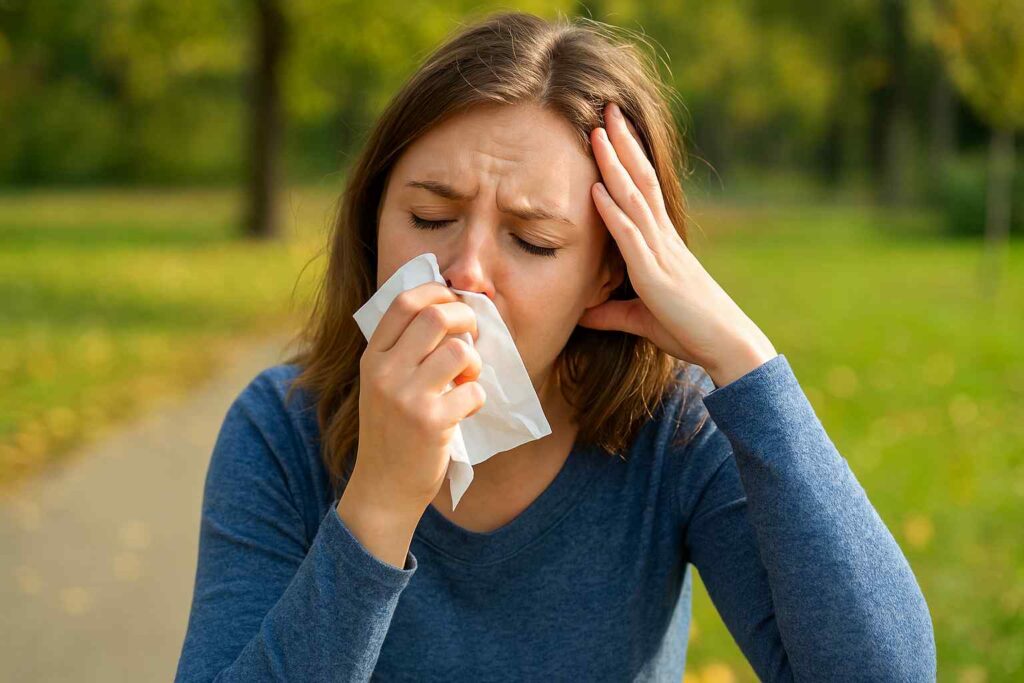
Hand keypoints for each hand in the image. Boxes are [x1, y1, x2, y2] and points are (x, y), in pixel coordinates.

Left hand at [579, 102, 777, 387]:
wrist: (727, 347)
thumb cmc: (690, 331)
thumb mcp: (641, 318)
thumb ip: (611, 311)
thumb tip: (581, 312)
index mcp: (663, 244)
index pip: (643, 190)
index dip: (628, 158)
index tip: (612, 129)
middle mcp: (663, 239)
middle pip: (640, 179)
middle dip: (622, 143)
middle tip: (606, 107)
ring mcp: (660, 253)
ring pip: (634, 198)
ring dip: (613, 164)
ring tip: (597, 131)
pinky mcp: (654, 275)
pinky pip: (630, 237)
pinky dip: (612, 211)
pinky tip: (597, 188)